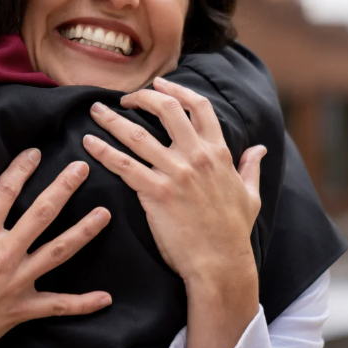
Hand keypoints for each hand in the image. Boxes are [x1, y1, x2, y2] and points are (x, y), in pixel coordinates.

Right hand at [0, 150, 111, 347]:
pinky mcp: (21, 310)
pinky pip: (57, 306)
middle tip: (81, 169)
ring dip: (83, 232)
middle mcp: (3, 254)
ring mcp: (16, 283)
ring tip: (104, 215)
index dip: (21, 168)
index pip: (5, 191)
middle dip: (63, 188)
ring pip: (58, 252)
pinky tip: (105, 298)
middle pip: (41, 214)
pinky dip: (83, 304)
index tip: (35, 153)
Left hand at [81, 76, 265, 347]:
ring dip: (112, 119)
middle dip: (142, 96)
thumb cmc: (234, 232)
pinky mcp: (156, 193)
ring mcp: (176, 173)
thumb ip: (251, 167)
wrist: (220, 264)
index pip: (199, 107)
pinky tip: (88, 143)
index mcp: (218, 153)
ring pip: (137, 134)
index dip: (177, 89)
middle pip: (166, 109)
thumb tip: (260, 149)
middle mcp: (196, 156)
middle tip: (124, 97)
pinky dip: (102, 151)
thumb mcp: (250, 195)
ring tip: (95, 110)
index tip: (158, 83)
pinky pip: (123, 165)